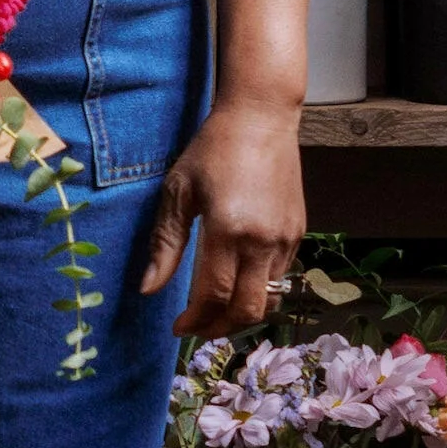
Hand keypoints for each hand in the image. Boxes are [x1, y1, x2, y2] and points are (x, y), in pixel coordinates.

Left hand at [137, 93, 306, 337]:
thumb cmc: (212, 150)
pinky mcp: (298, 232)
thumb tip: (148, 290)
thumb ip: (165, 244)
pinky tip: (238, 283)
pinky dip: (259, 292)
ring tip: (216, 312)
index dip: (195, 321)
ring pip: (270, 299)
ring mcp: (286, 239)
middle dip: (220, 329)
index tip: (177, 328)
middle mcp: (263, 241)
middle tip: (197, 329)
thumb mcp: (178, 192)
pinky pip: (281, 278)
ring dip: (242, 314)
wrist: (261, 118)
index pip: (214, 296)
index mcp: (229, 230)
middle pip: (248, 310)